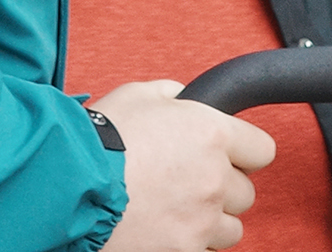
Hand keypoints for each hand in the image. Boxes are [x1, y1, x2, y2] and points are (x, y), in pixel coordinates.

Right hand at [94, 80, 273, 250]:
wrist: (69, 183)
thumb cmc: (100, 138)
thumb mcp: (139, 95)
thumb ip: (175, 96)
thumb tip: (186, 101)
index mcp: (212, 134)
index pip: (262, 149)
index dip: (244, 149)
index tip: (230, 153)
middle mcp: (215, 179)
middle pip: (246, 192)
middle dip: (223, 186)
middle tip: (190, 180)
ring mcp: (200, 220)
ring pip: (231, 229)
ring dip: (210, 219)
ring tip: (178, 209)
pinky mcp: (183, 251)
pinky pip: (205, 251)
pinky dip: (191, 243)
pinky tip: (166, 228)